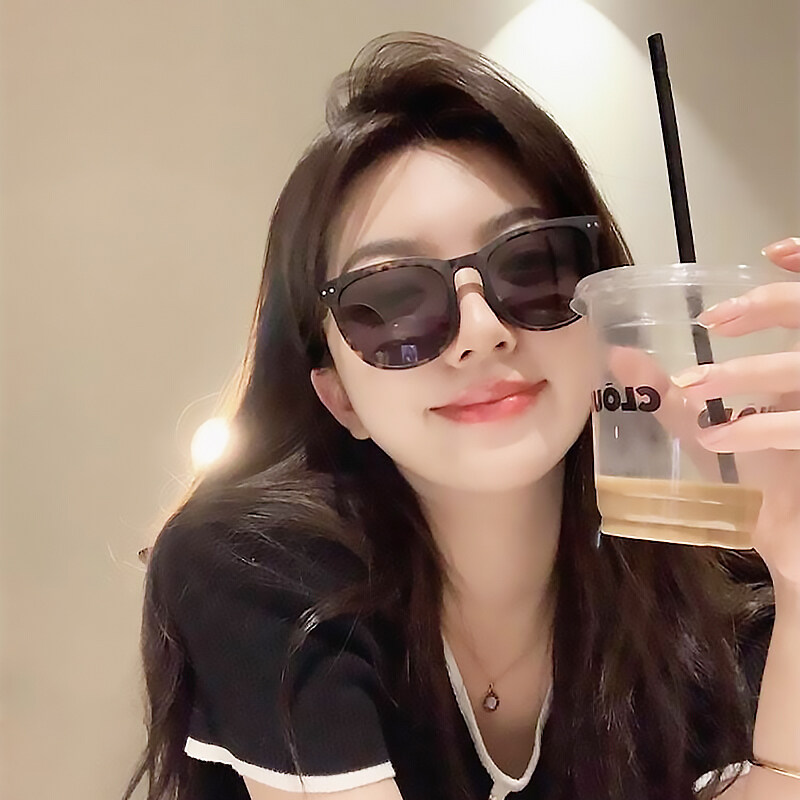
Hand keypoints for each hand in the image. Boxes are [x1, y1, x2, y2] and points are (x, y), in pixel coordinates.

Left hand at [602, 238, 799, 586]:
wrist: (793, 544)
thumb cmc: (755, 481)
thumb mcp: (707, 431)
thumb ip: (669, 394)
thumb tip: (615, 355)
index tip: (773, 250)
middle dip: (774, 308)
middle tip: (715, 318)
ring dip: (746, 375)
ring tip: (696, 385)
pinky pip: (797, 428)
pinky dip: (755, 431)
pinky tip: (716, 436)